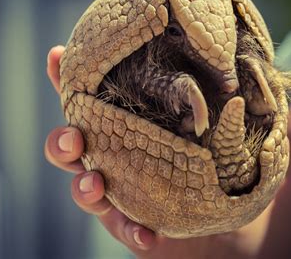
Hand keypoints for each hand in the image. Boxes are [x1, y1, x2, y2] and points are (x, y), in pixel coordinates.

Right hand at [44, 45, 271, 258]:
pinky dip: (132, 232)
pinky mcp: (133, 224)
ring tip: (95, 183)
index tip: (56, 56)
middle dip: (62, 141)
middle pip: (70, 148)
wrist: (223, 213)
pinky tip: (147, 235)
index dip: (64, 81)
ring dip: (84, 187)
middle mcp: (112, 158)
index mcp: (122, 128)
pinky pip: (124, 230)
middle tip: (74, 137)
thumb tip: (234, 79)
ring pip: (86, 190)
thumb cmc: (210, 159)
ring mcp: (119, 193)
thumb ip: (209, 103)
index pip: (87, 103)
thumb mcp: (212, 126)